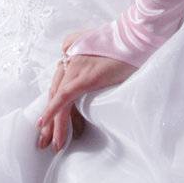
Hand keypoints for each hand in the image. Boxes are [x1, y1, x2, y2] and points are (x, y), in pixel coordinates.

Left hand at [36, 37, 135, 152]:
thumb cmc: (127, 47)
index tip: (51, 124)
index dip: (54, 106)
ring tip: (54, 143)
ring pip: (58, 98)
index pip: (60, 84)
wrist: (138, 38)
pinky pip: (64, 97)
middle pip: (55, 92)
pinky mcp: (85, 76)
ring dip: (54, 123)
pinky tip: (45, 124)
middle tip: (45, 140)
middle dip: (50, 119)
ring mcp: (76, 65)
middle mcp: (70, 57)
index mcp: (74, 51)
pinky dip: (53, 111)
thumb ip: (93, 62)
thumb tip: (90, 84)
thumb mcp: (105, 52)